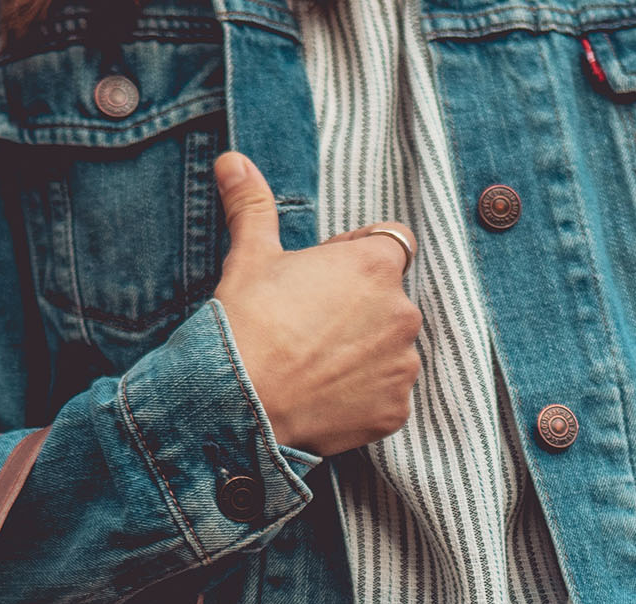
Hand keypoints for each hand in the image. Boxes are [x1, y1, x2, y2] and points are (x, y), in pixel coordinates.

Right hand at [211, 150, 420, 454]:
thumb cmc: (246, 323)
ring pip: (390, 350)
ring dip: (364, 353)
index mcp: (377, 265)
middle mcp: (403, 313)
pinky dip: (363, 397)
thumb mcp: (250, 256)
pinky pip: (386, 396)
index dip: (357, 256)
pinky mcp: (395, 411)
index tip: (322, 277)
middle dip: (359, 309)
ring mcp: (403, 366)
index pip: (392, 243)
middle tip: (308, 326)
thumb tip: (232, 160)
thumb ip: (253, 204)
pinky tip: (324, 396)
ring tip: (313, 365)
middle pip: (390, 301)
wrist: (238, 403)